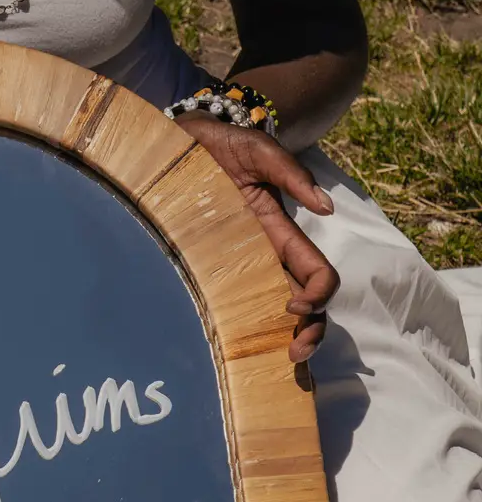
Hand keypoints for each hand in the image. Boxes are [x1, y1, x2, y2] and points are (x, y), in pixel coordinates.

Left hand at [172, 115, 338, 365]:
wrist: (175, 140)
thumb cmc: (220, 143)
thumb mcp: (257, 150)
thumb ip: (290, 173)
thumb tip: (326, 209)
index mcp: (279, 232)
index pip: (317, 273)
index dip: (319, 294)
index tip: (295, 305)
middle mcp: (263, 254)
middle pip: (303, 303)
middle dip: (309, 332)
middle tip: (293, 354)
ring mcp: (234, 263)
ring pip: (269, 311)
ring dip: (281, 339)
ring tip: (274, 362)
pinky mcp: (201, 265)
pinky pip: (225, 303)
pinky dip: (239, 330)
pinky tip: (233, 352)